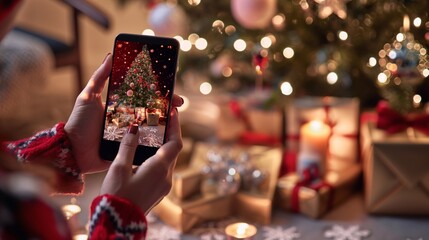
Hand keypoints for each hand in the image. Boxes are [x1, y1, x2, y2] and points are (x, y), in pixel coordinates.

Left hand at [64, 53, 184, 174]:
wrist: (73, 153)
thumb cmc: (79, 124)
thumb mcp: (88, 97)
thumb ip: (99, 78)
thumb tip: (111, 56)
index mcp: (120, 106)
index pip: (142, 96)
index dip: (156, 91)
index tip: (169, 87)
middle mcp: (128, 119)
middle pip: (152, 110)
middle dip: (167, 105)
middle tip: (178, 103)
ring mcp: (131, 135)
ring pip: (153, 126)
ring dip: (166, 122)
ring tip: (175, 117)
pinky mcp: (131, 149)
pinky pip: (147, 144)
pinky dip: (159, 140)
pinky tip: (169, 135)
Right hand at [100, 106, 182, 213]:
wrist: (118, 224)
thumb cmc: (116, 196)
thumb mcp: (119, 168)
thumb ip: (128, 146)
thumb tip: (134, 127)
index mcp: (160, 168)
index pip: (176, 142)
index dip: (176, 126)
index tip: (172, 112)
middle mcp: (167, 177)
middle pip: (174, 150)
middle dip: (170, 134)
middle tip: (161, 119)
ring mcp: (164, 186)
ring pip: (169, 161)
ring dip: (164, 146)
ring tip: (153, 134)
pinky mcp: (159, 192)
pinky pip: (163, 170)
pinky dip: (159, 158)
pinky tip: (147, 154)